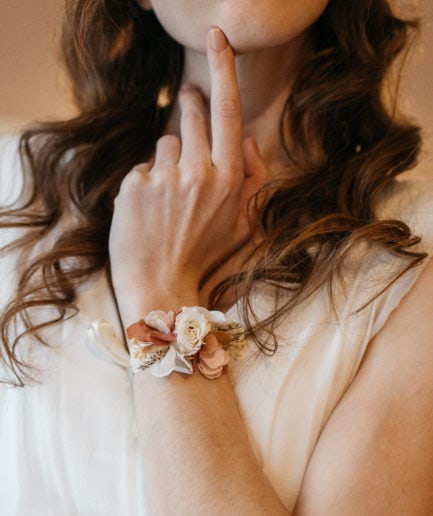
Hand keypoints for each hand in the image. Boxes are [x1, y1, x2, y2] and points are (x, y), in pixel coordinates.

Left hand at [109, 28, 266, 323]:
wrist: (162, 285)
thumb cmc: (207, 256)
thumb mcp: (245, 224)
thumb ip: (254, 179)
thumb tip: (250, 141)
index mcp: (228, 179)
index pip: (228, 112)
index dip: (224, 69)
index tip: (218, 38)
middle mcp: (197, 173)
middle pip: (192, 116)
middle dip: (190, 106)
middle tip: (187, 100)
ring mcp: (163, 179)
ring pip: (165, 143)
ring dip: (169, 158)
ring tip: (170, 196)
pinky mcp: (133, 186)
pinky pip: (143, 166)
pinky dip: (147, 181)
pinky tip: (151, 209)